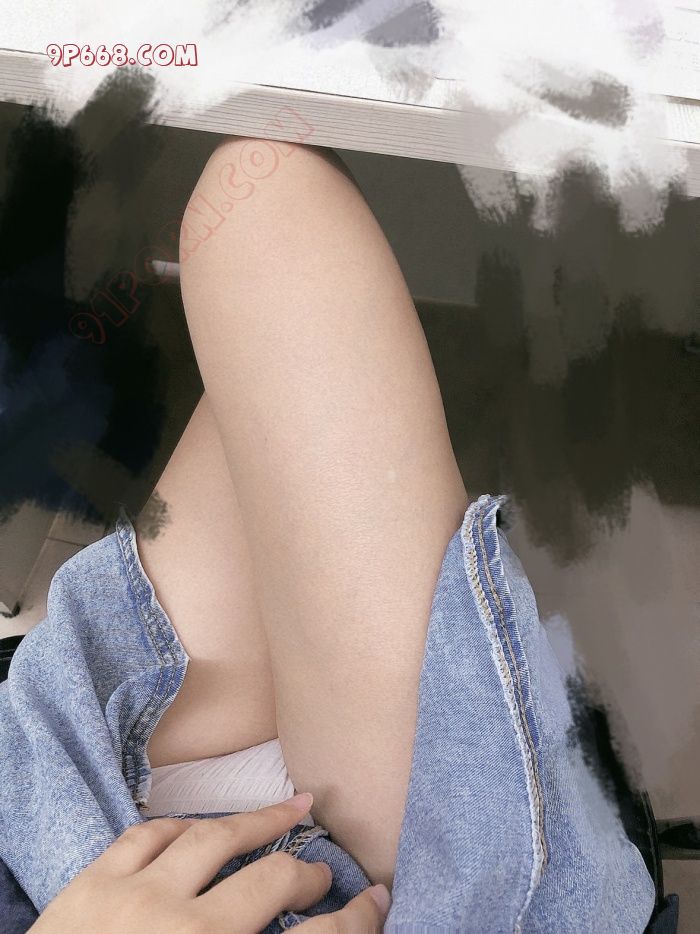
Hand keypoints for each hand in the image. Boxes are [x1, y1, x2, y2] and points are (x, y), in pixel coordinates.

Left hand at [30, 793, 389, 932]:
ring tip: (287, 805)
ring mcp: (133, 901)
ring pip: (211, 837)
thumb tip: (294, 932)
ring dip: (256, 820)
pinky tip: (198, 824)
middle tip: (322, 869)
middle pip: (269, 882)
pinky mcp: (89, 884)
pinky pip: (146, 833)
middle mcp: (182, 933)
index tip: (376, 902)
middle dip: (306, 871)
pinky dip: (179, 825)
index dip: (356, 922)